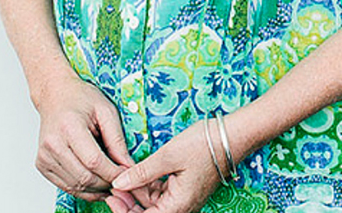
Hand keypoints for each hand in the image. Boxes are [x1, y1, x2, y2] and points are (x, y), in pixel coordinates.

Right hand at [33, 72, 157, 206]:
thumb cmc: (80, 98)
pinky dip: (83, 190)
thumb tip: (127, 165)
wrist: (55, 95)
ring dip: (96, 190)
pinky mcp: (42, 165)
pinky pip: (65, 186)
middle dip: (107, 184)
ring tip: (111, 184)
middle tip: (122, 182)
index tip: (128, 174)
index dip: (113, 173)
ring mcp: (44, 156)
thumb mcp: (106, 111)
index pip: (94, 161)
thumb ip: (117, 140)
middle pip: (84, 177)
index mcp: (69, 127)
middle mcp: (53, 144)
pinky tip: (96, 184)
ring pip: (75, 186)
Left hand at [108, 120, 223, 212]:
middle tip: (113, 185)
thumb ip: (141, 173)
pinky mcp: (184, 189)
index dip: (124, 212)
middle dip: (128, 202)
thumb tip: (117, 184)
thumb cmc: (203, 145)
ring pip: (153, 203)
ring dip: (137, 193)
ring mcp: (184, 199)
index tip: (110, 197)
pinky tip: (138, 174)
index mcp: (178, 206)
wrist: (231, 135)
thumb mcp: (168, 156)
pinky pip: (162, 194)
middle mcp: (181, 207)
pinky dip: (149, 186)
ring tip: (123, 176)